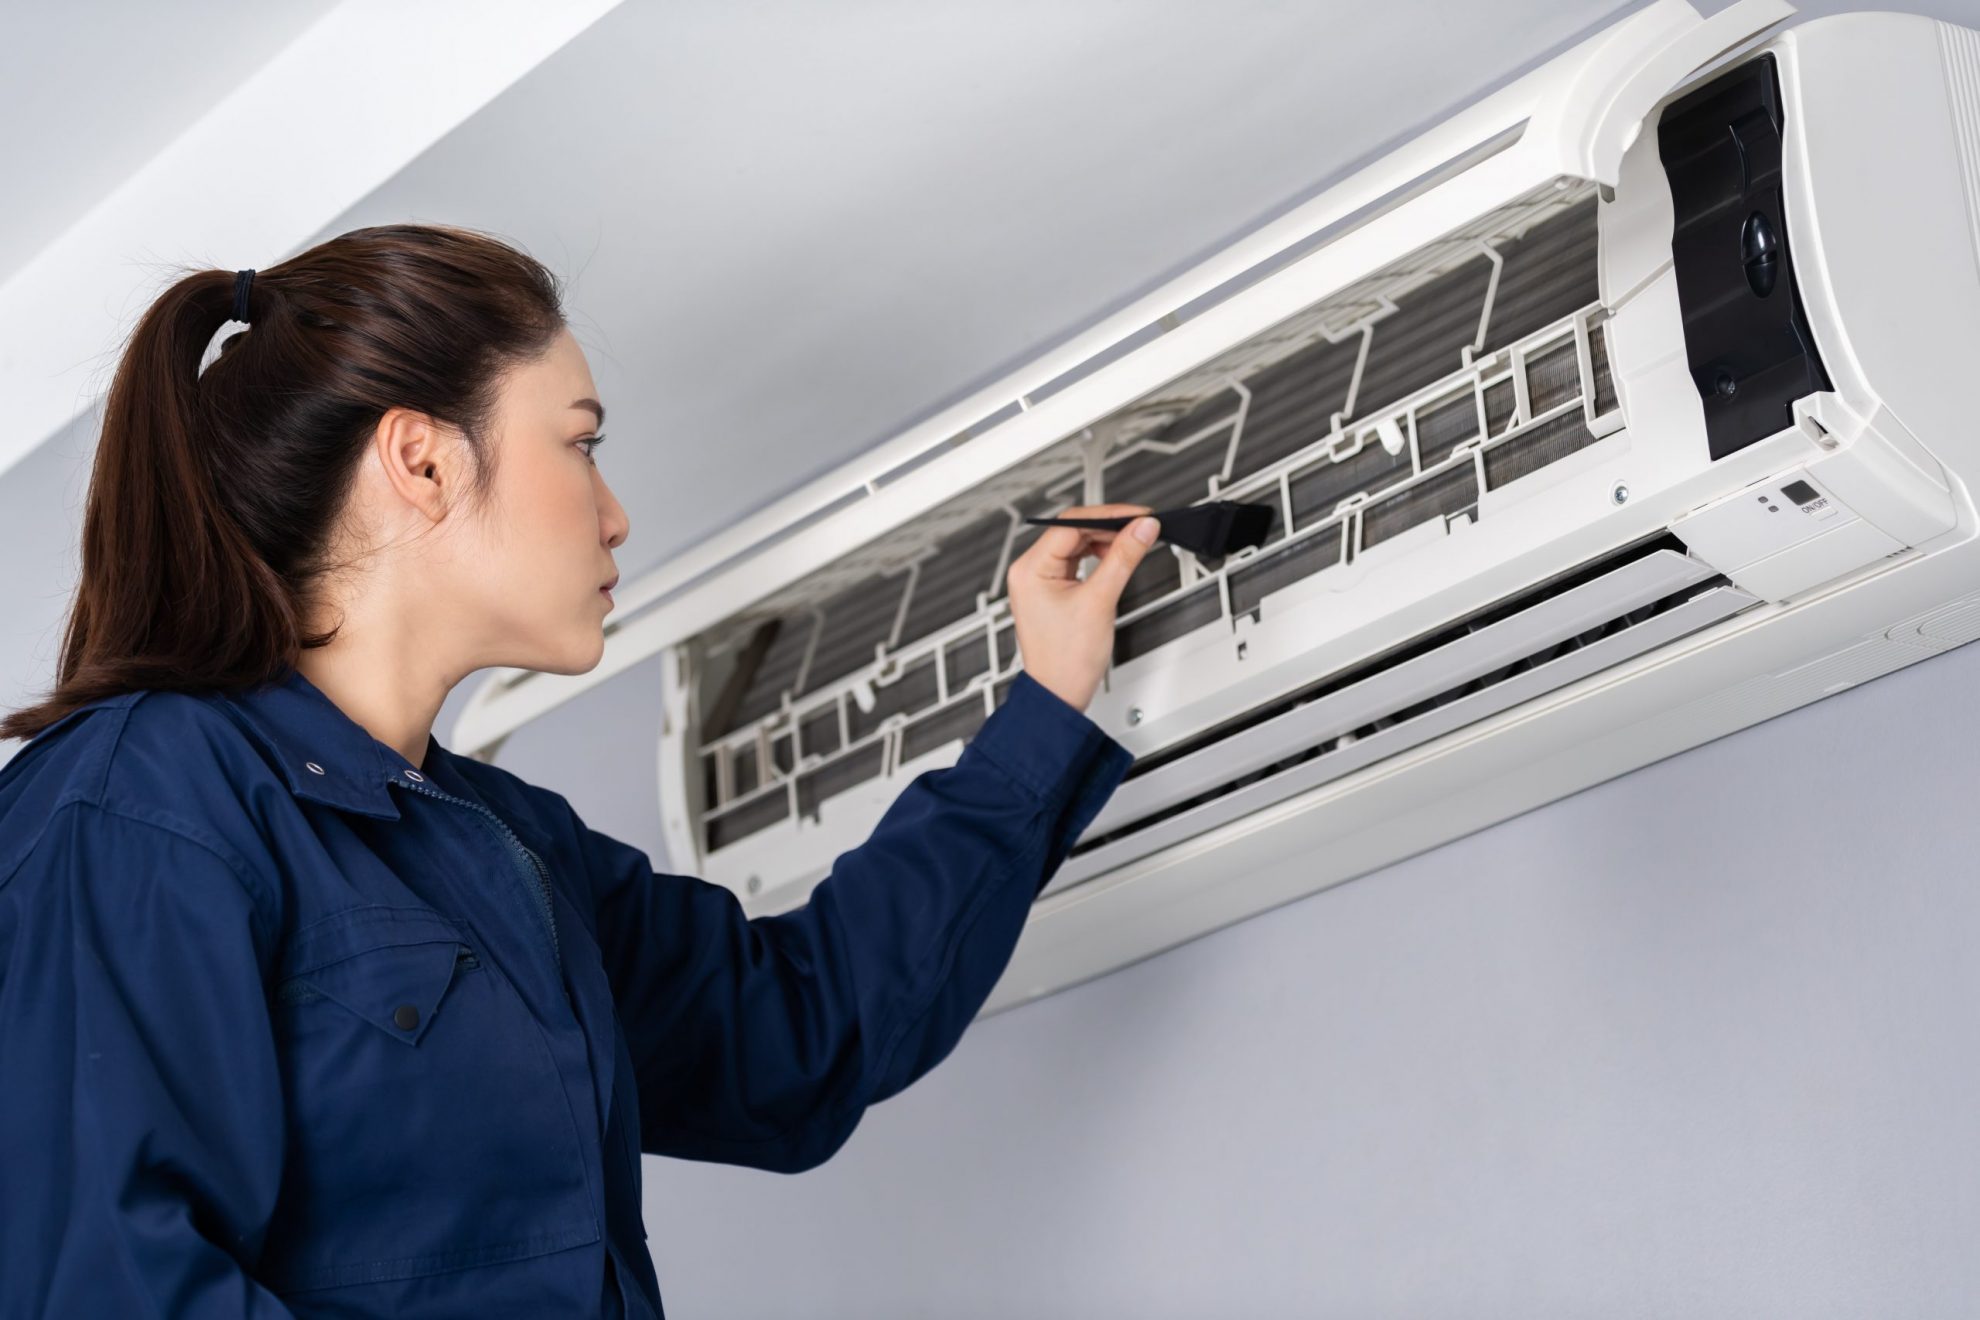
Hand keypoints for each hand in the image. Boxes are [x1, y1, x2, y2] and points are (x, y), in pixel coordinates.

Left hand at [1004, 503, 1160, 712]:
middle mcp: (1029, 570)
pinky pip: (1076, 561)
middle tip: (1141, 528)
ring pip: (1076, 544)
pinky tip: (1115, 560)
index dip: (1108, 516)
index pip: (1071, 523)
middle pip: (1073, 530)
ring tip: (1131, 546)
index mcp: (1030, 568)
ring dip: (1105, 542)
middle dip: (1109, 527)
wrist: (1060, 693)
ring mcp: (1039, 580)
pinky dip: (1098, 557)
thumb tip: (1141, 529)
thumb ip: (1124, 558)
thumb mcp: (1100, 601)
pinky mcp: (1051, 590)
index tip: (1137, 515)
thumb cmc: (1066, 660)